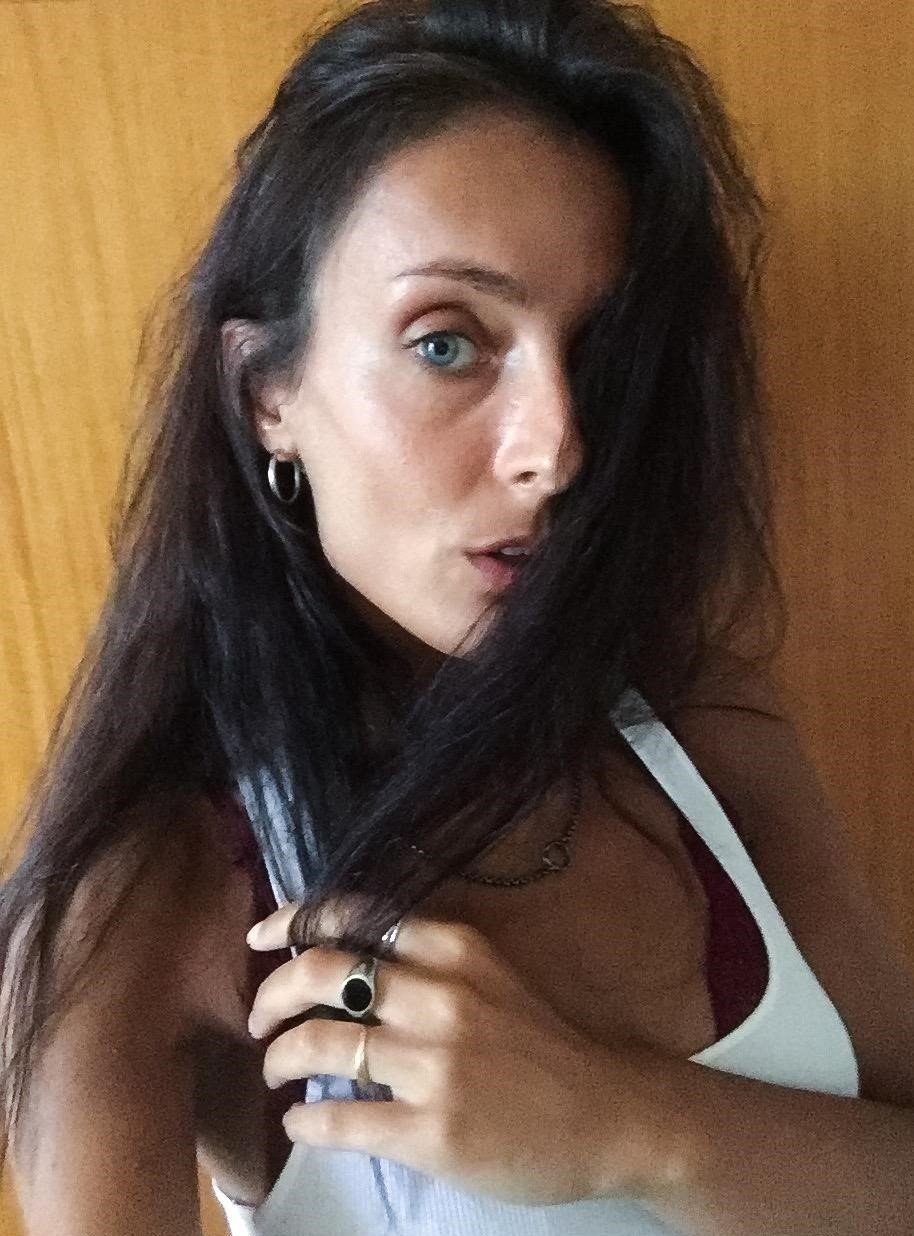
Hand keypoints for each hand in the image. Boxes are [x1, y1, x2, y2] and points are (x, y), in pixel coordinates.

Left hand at [246, 898, 650, 1205]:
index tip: (261, 938)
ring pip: (318, 1043)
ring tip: (277, 1070)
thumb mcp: (491, 976)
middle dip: (271, 994)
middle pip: (321, 972)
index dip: (292, 922)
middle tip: (258, 1019)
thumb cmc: (545, 1043)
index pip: (352, 917)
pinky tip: (301, 1120)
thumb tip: (339, 961)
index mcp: (454, 947)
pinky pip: (339, 1117)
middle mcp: (440, 995)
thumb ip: (426, 963)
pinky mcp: (432, 1130)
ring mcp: (434, 1064)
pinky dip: (304, 1119)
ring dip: (279, 1057)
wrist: (611, 1114)